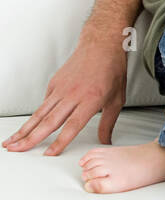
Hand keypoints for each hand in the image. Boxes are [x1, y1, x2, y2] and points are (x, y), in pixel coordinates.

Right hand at [2, 31, 127, 155]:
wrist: (101, 45)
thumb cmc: (111, 71)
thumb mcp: (116, 100)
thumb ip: (108, 123)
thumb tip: (105, 142)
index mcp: (90, 100)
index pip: (72, 126)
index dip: (59, 142)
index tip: (48, 154)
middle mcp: (72, 95)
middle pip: (48, 121)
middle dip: (30, 138)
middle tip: (16, 150)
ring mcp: (61, 88)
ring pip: (40, 113)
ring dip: (24, 129)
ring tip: (11, 141)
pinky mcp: (54, 83)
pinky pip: (44, 103)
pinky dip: (35, 117)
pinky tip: (27, 128)